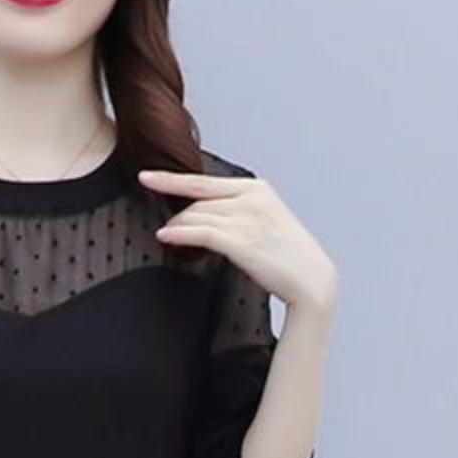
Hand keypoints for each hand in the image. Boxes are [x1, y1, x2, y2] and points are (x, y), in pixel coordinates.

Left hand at [139, 165, 338, 321]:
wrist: (311, 280)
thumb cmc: (285, 257)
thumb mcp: (263, 224)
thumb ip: (237, 213)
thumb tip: (204, 216)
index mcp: (256, 189)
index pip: (204, 181)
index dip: (171, 179)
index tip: (146, 176)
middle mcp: (251, 197)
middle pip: (198, 200)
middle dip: (176, 214)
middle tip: (164, 228)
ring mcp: (247, 218)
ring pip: (197, 216)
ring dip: (176, 227)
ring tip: (166, 237)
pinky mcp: (242, 240)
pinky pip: (201, 232)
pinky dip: (179, 234)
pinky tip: (165, 237)